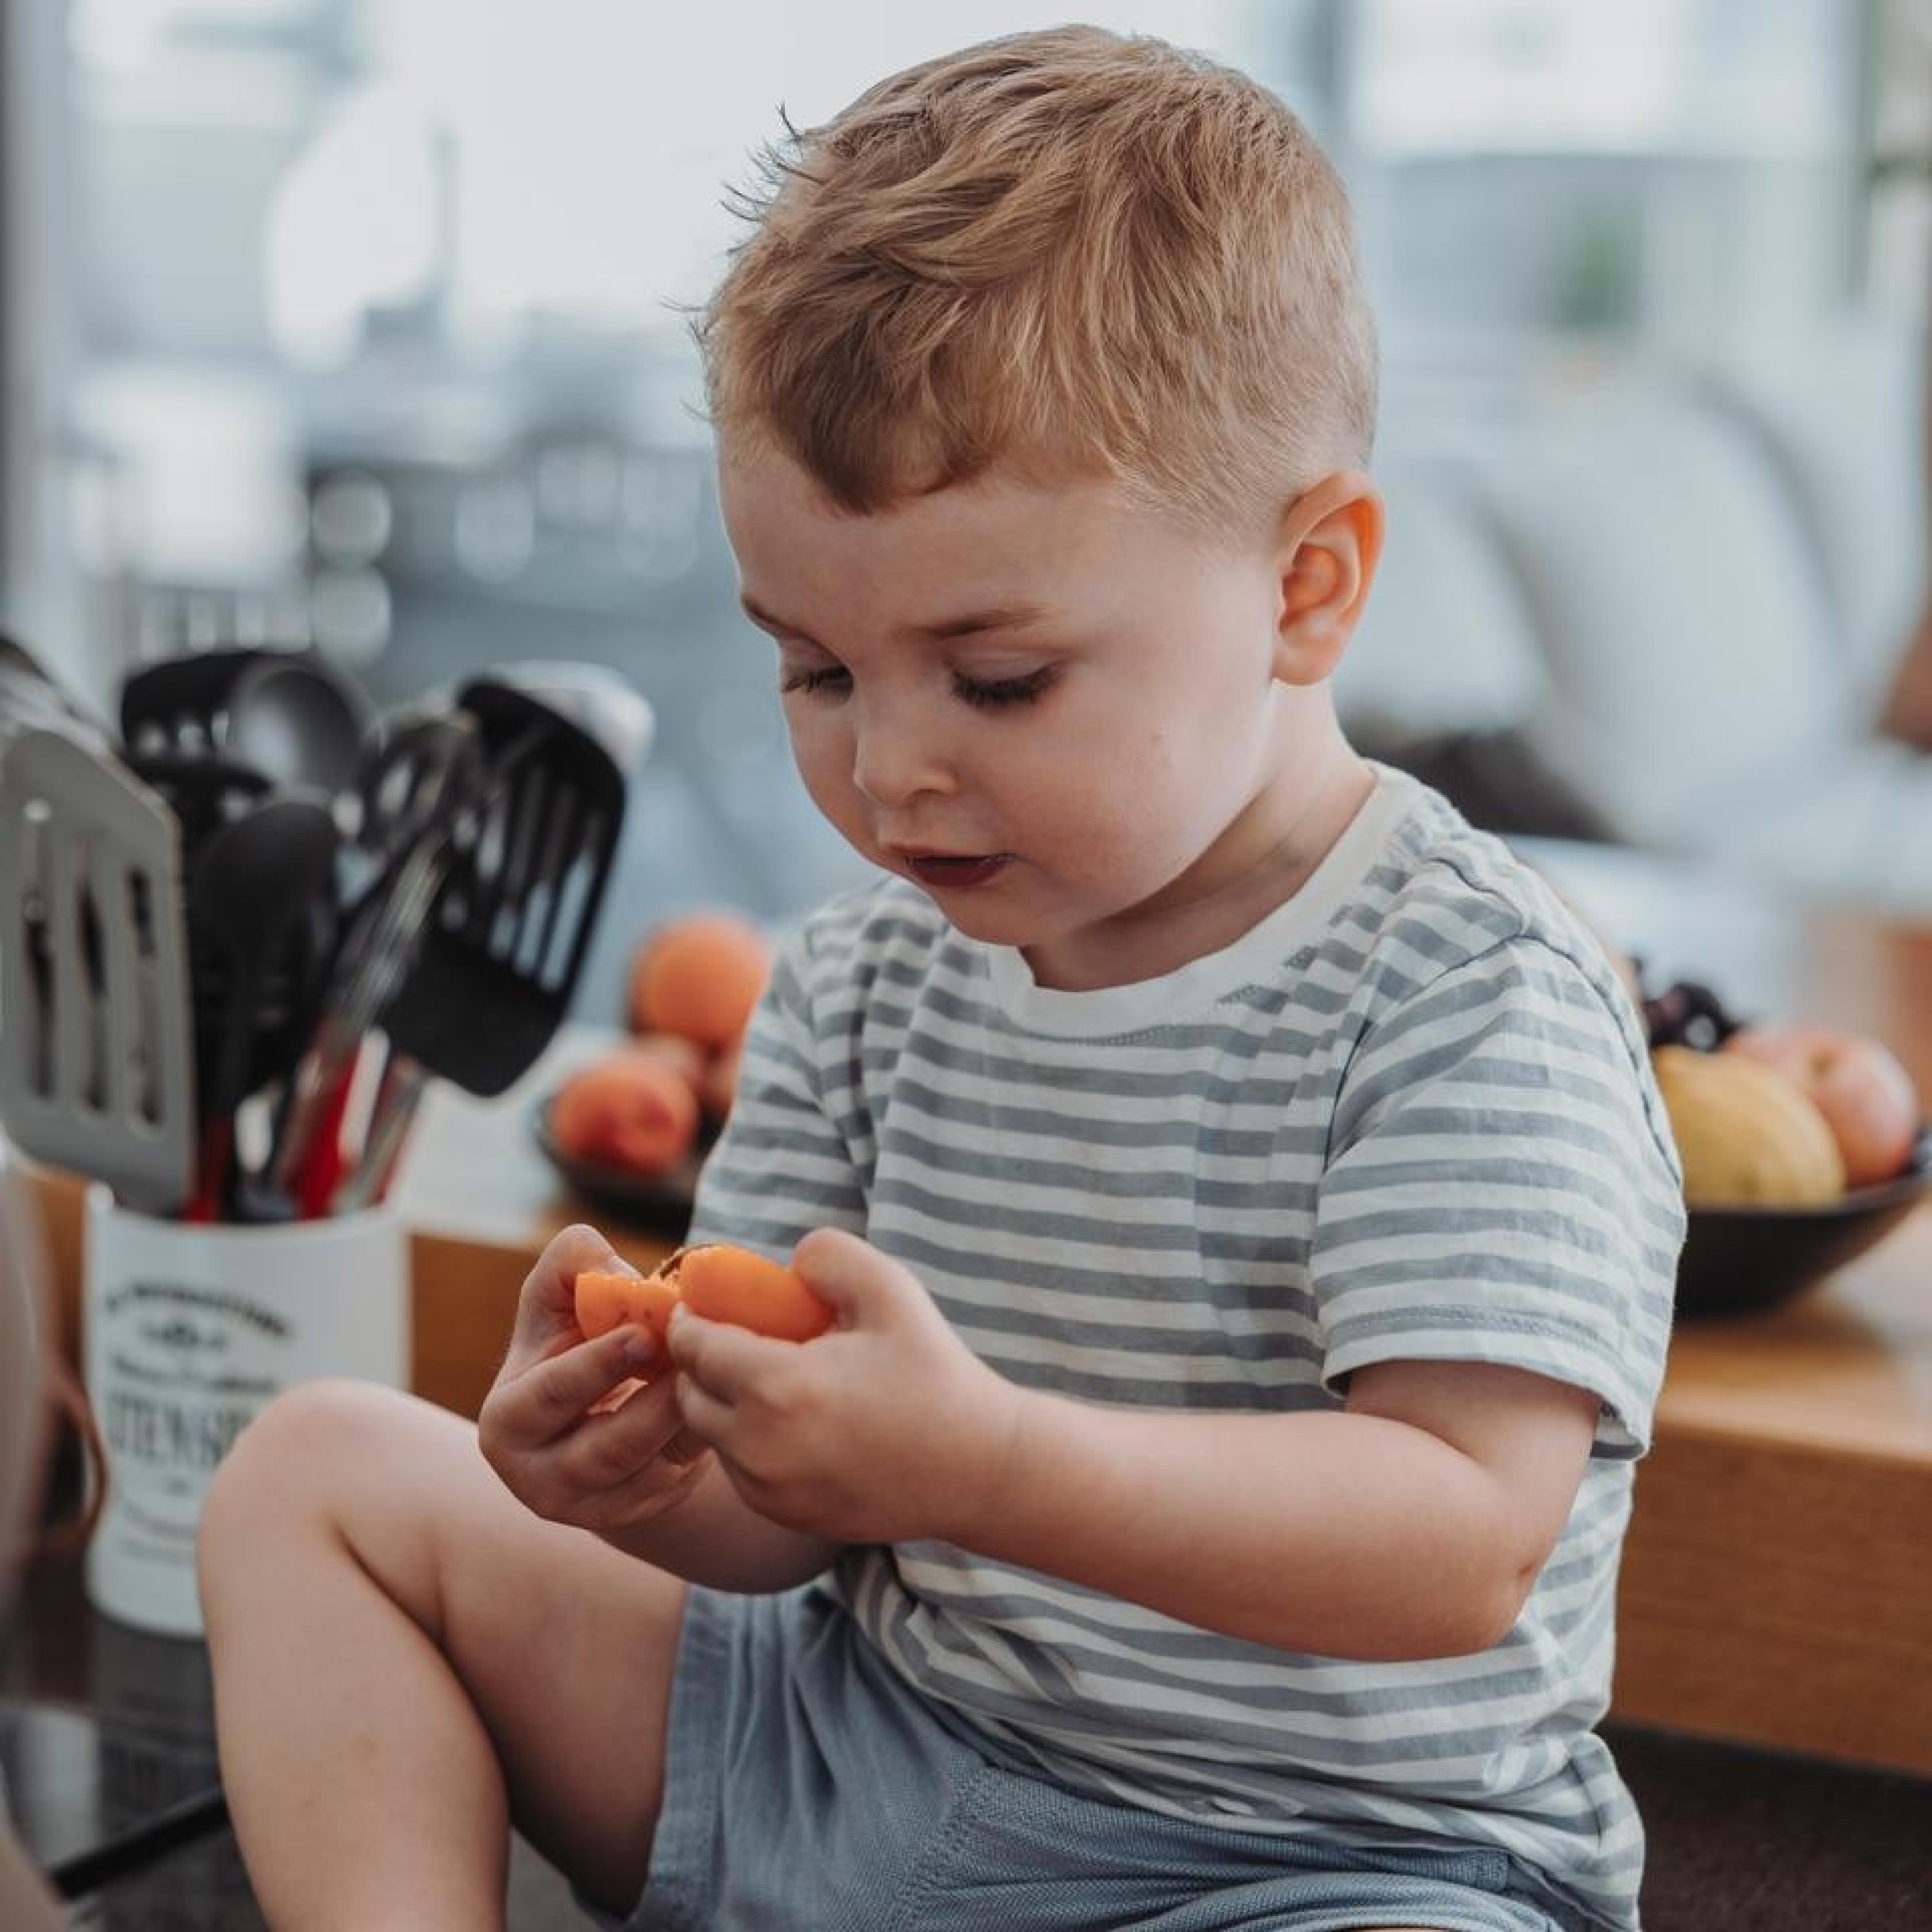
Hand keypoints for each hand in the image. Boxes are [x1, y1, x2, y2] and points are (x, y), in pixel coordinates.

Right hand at [478, 1224, 709, 1534]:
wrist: (602, 1407)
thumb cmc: (577, 1340)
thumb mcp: (560, 1300)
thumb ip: (570, 1265)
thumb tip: (607, 1268)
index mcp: (508, 1419)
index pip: (549, 1396)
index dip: (596, 1365)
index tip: (644, 1335)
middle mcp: (537, 1475)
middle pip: (602, 1450)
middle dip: (652, 1408)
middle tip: (695, 1362)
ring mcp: (588, 1506)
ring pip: (647, 1472)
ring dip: (685, 1424)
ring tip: (717, 1378)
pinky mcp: (634, 1514)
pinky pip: (675, 1482)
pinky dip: (700, 1444)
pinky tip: (724, 1404)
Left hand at [666, 1228, 1021, 1545]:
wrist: (977, 1469)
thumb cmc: (934, 1374)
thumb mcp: (891, 1290)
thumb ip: (829, 1255)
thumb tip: (788, 1261)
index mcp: (777, 1386)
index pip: (694, 1347)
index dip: (688, 1321)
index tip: (698, 1304)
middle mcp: (759, 1446)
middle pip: (689, 1397)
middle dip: (698, 1364)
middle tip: (727, 1338)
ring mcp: (769, 1490)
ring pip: (713, 1438)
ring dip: (723, 1405)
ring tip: (766, 1377)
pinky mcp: (785, 1517)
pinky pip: (742, 1472)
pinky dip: (750, 1443)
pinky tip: (793, 1421)